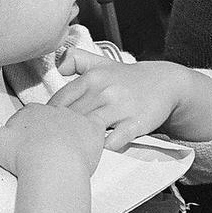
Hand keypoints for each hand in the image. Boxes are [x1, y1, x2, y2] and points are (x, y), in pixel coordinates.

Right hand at [0, 105, 103, 178]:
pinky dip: (94, 135)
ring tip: (65, 151)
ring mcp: (77, 117)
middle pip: (53, 119)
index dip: (27, 132)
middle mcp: (56, 110)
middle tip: (45, 151)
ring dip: (72, 132)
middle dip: (50, 131)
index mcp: (32, 112)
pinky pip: (98, 127)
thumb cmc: (22, 155)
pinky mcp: (95, 128)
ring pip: (76, 121)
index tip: (25, 145)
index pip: (30, 117)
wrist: (51, 164)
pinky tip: (90, 145)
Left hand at [48, 50, 197, 151]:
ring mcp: (120, 108)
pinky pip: (112, 142)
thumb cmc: (129, 78)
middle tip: (51, 146)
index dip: (46, 120)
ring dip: (78, 142)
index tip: (43, 131)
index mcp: (93, 78)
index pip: (58, 103)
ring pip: (88, 130)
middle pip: (69, 120)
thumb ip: (78, 60)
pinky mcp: (135, 123)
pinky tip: (96, 152)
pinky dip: (101, 149)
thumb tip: (57, 65)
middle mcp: (105, 91)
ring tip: (71, 152)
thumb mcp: (104, 63)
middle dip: (58, 134)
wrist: (168, 83)